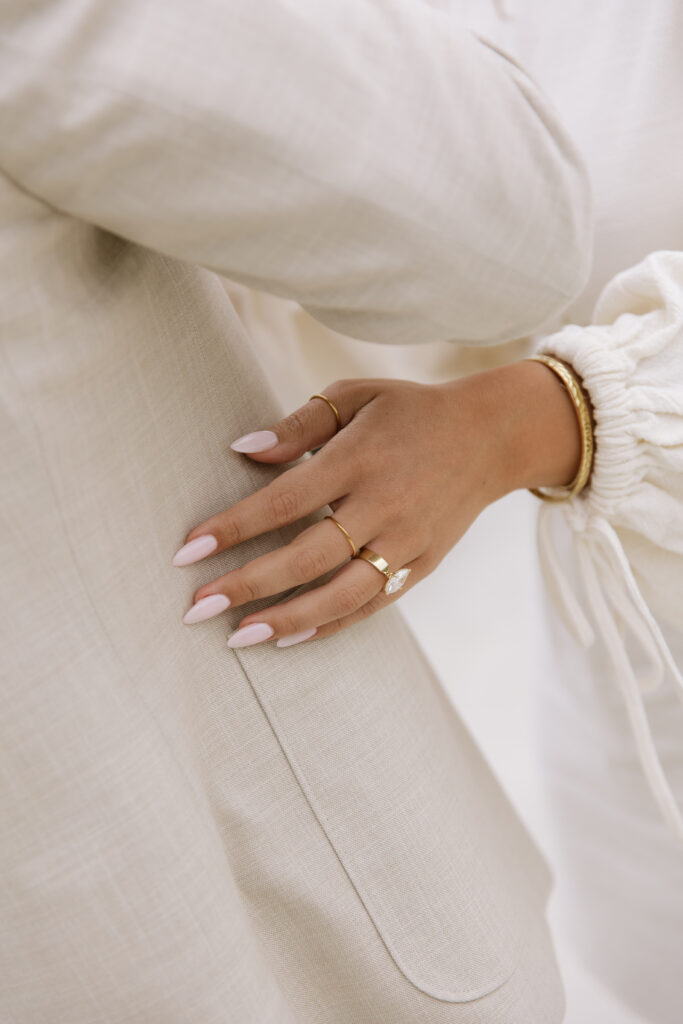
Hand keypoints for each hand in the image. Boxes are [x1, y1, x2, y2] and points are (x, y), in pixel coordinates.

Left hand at [172, 362, 581, 647]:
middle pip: (306, 556)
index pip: (284, 502)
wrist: (490, 438)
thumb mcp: (355, 395)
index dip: (233, 528)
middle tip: (195, 608)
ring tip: (236, 638)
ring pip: (341, 594)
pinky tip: (290, 636)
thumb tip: (243, 450)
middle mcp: (383, 505)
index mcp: (359, 458)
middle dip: (246, 585)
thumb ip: (299, 425)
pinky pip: (372, 604)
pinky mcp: (422, 564)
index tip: (186, 551)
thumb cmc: (409, 412)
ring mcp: (407, 541)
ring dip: (286, 619)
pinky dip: (331, 624)